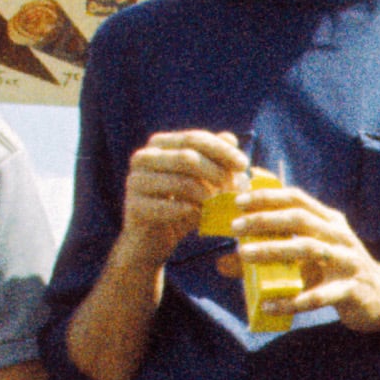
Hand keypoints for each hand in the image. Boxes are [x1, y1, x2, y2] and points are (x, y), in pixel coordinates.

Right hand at [112, 129, 249, 270]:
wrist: (151, 241)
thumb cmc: (181, 206)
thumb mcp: (202, 181)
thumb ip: (216, 159)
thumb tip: (230, 138)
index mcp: (159, 145)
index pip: (194, 138)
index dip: (222, 150)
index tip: (244, 165)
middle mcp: (143, 158)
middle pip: (189, 157)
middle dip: (217, 174)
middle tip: (233, 190)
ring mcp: (135, 181)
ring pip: (182, 182)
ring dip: (208, 196)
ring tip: (220, 206)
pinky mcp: (135, 207)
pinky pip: (172, 207)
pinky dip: (193, 213)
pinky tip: (202, 217)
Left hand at [219, 179, 379, 329]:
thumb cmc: (336, 273)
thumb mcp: (306, 260)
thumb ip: (269, 257)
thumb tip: (221, 263)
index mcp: (330, 221)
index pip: (297, 199)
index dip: (268, 197)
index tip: (239, 201)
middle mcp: (339, 236)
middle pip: (301, 219)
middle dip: (266, 220)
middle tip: (235, 228)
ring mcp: (347, 262)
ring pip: (309, 250)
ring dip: (274, 251)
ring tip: (245, 256)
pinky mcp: (351, 290)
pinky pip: (319, 295)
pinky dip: (292, 300)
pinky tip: (269, 305)